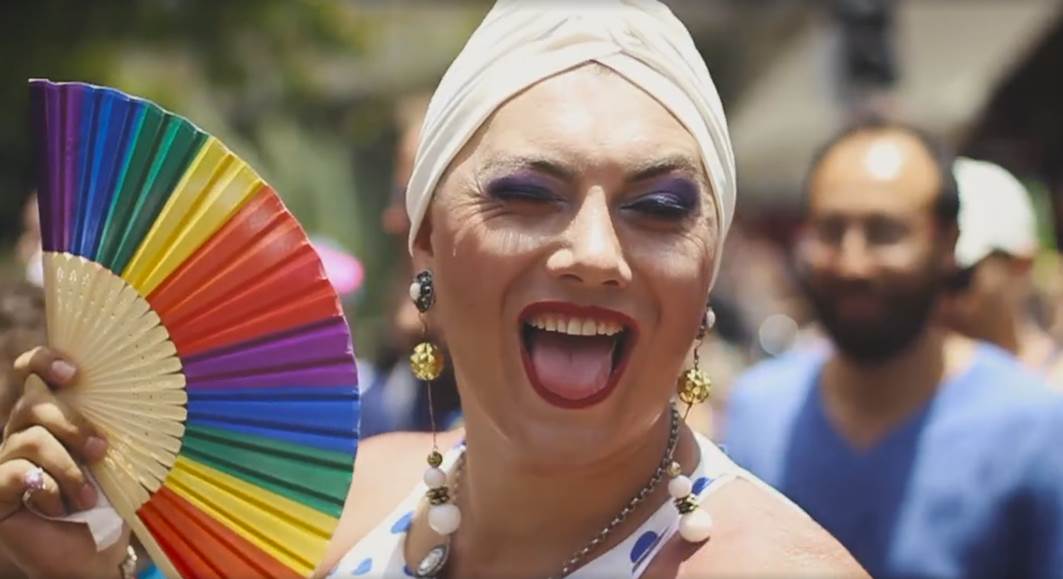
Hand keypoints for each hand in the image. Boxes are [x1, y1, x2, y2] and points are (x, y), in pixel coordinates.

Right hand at [0, 347, 129, 577]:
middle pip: (33, 403)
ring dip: (68, 468)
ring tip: (87, 497)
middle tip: (101, 449)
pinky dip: (46, 489)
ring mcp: (6, 462)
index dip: (44, 360)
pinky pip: (15, 473)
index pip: (32, 371)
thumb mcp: (117, 458)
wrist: (95, 554)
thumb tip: (141, 391)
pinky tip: (58, 507)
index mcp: (52, 417)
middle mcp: (23, 433)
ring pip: (30, 439)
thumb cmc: (109, 501)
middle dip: (72, 424)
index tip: (73, 372)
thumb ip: (112, 425)